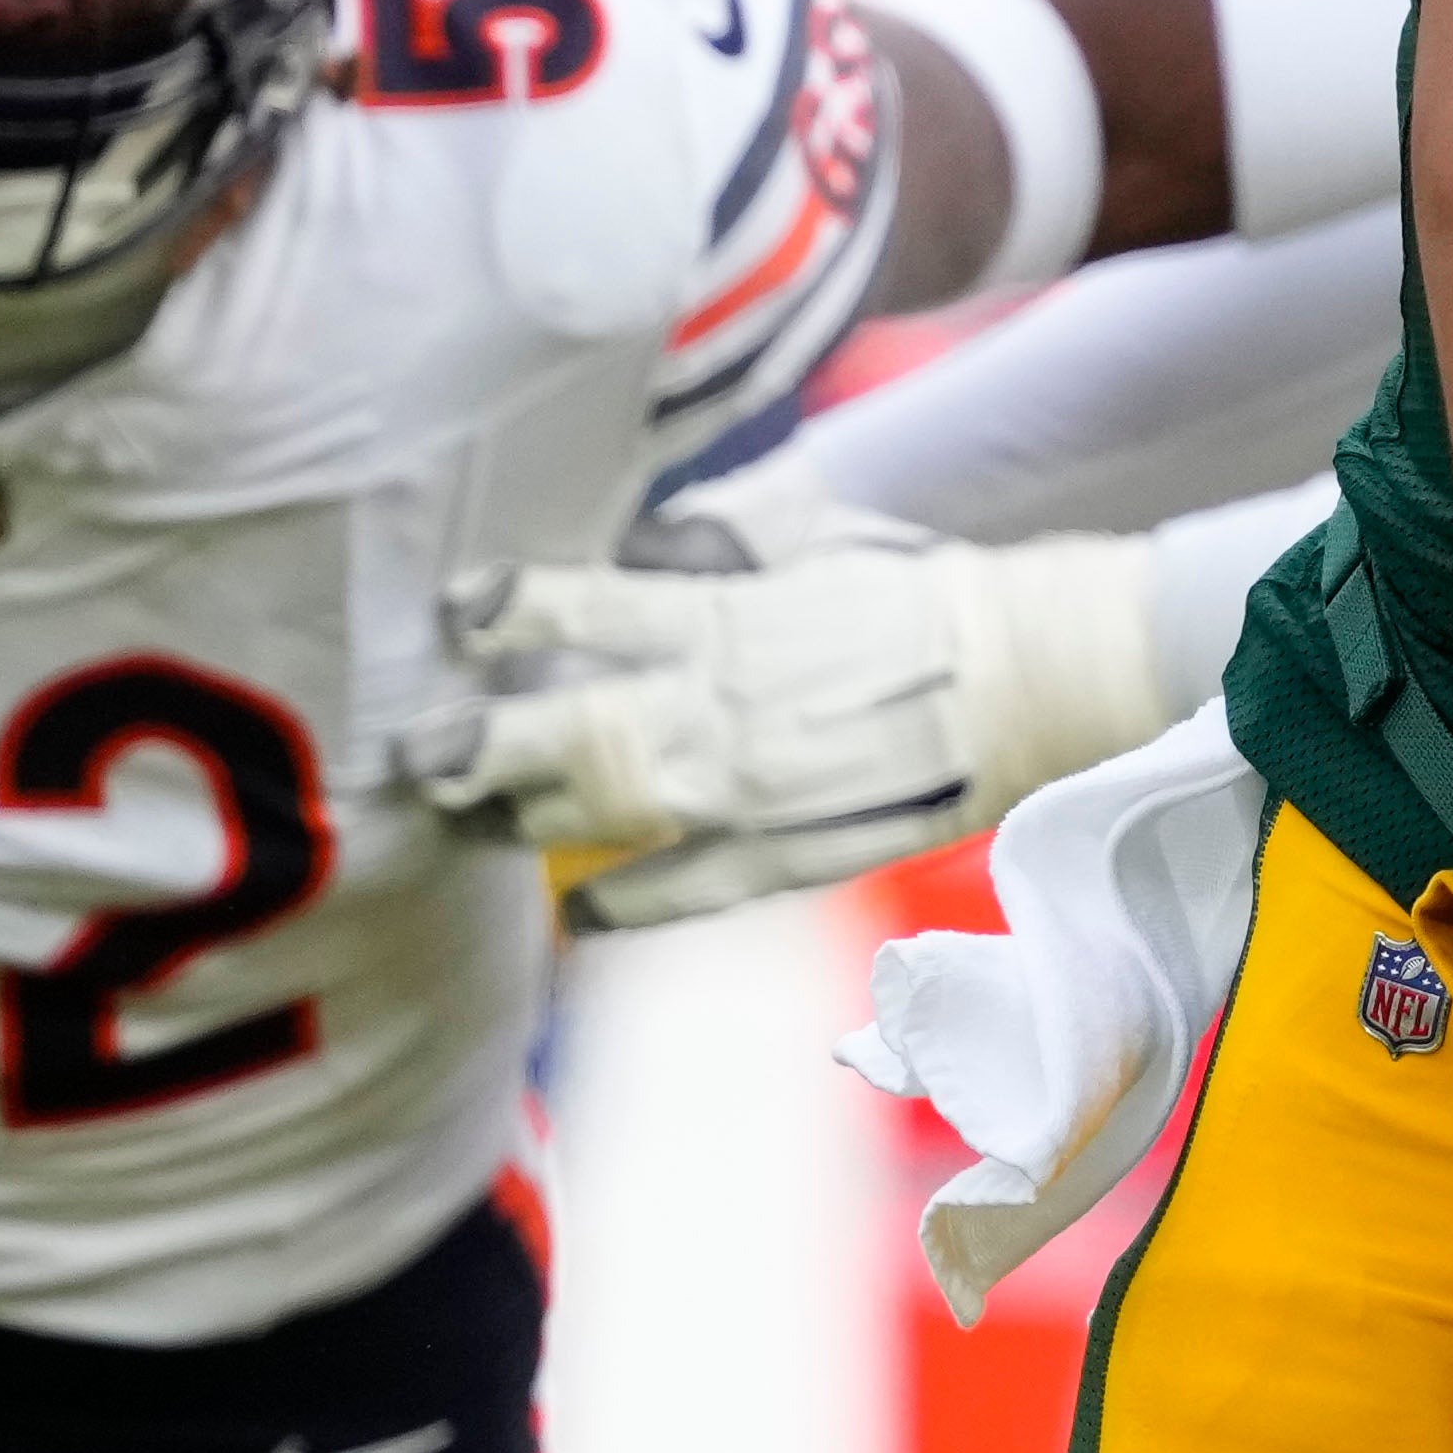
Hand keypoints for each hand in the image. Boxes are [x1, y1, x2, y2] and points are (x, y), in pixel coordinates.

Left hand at [409, 507, 1173, 930]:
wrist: (1034, 675)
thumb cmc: (927, 592)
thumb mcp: (815, 537)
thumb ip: (718, 547)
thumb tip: (645, 545)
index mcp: (721, 616)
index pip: (574, 607)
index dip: (504, 610)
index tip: (460, 612)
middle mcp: (716, 708)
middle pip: (561, 733)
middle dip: (475, 746)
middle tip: (418, 752)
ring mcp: (747, 794)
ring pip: (599, 818)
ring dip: (521, 821)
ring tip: (471, 819)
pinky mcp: (788, 857)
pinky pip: (680, 896)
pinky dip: (618, 909)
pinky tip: (577, 914)